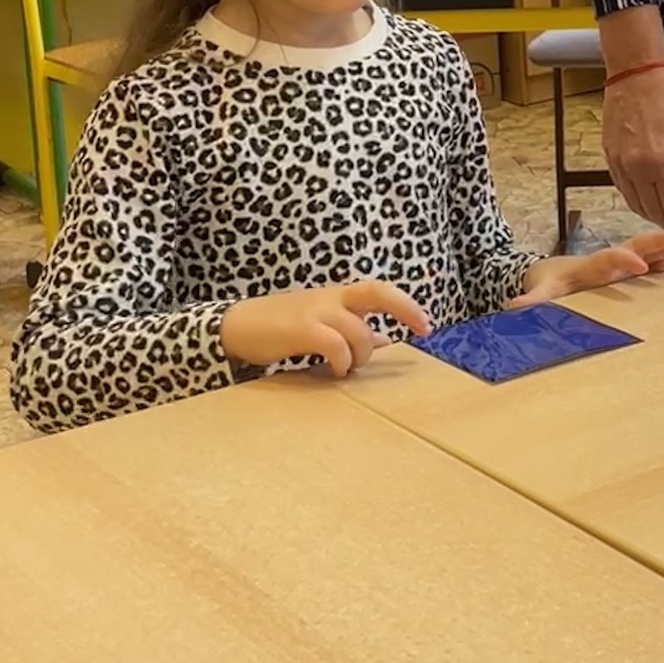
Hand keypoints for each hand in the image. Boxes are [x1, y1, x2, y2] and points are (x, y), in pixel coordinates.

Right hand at [221, 279, 429, 377]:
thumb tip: (382, 340)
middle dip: (404, 308)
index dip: (406, 305)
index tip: (426, 324)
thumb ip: (351, 331)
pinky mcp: (300, 329)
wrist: (236, 326)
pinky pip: (334, 345)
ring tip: (347, 368)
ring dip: (360, 355)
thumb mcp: (320, 324)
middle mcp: (331, 298)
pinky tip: (333, 371)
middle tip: (420, 330)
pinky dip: (341, 361)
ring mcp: (316, 311)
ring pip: (358, 330)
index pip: (379, 290)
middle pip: (377, 292)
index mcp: (338, 296)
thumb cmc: (281, 327)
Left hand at [514, 230, 663, 306]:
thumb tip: (516, 305)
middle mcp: (605, 263)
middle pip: (631, 248)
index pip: (606, 262)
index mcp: (587, 269)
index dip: (623, 262)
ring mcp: (616, 266)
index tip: (640, 266)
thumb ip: (534, 298)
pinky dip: (658, 260)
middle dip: (654, 244)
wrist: (546, 274)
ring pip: (641, 251)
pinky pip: (644, 262)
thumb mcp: (540, 292)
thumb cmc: (547, 284)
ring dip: (662, 247)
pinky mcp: (623, 271)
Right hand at [603, 65, 663, 253]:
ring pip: (637, 205)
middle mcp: (636, 168)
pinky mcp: (609, 157)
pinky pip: (624, 191)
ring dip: (656, 217)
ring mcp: (619, 163)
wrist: (634, 69)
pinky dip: (639, 201)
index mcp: (661, 162)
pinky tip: (652, 200)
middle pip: (656, 212)